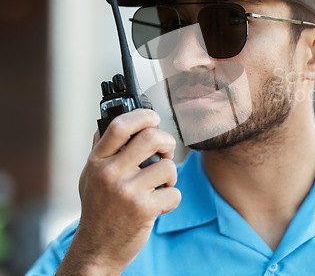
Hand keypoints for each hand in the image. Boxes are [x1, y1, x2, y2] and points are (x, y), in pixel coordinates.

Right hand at [56, 109, 180, 274]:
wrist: (97, 249)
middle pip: (151, 137)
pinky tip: (159, 204)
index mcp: (97, 161)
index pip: (120, 125)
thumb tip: (108, 122)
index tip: (153, 119)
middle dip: (167, 142)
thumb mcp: (90, 176)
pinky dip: (171, 198)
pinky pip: (174, 192)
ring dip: (171, 175)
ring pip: (168, 166)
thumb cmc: (98, 209)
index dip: (142, 116)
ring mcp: (126, 192)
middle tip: (165, 153)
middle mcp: (110, 173)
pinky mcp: (143, 209)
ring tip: (160, 184)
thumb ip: (100, 150)